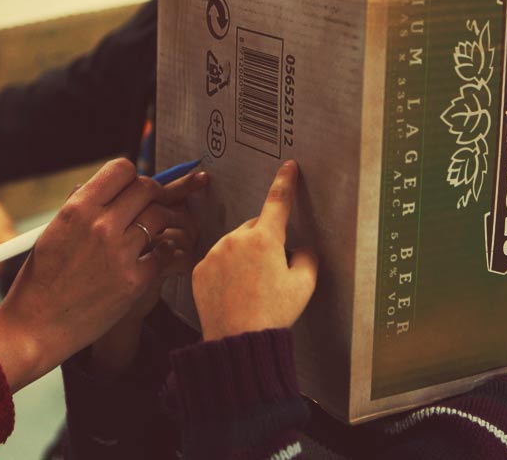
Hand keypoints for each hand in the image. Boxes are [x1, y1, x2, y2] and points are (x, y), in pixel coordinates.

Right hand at [0, 159, 201, 390]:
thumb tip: (114, 188)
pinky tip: (154, 256)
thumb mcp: (54, 232)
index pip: (121, 169)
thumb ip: (84, 208)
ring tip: (155, 231)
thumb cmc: (42, 279)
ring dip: (161, 222)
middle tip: (152, 205)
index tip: (133, 188)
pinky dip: (163, 251)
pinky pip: (165, 252)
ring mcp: (120, 253)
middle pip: (147, 188)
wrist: (35, 326)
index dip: (132, 176)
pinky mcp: (135, 281)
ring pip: (160, 217)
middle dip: (153, 194)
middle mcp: (100, 225)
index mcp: (77, 209)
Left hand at [192, 161, 317, 340]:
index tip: (289, 167)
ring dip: (244, 256)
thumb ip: (307, 257)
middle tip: (272, 272)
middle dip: (265, 241)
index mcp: (265, 239)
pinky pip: (217, 260)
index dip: (285, 182)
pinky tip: (234, 291)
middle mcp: (236, 239)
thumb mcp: (304, 285)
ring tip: (251, 288)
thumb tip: (301, 250)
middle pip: (255, 228)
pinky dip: (226, 269)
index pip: (278, 202)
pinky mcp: (200, 269)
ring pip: (234, 244)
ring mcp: (214, 253)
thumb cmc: (273, 314)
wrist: (237, 340)